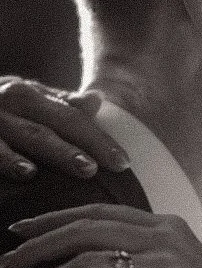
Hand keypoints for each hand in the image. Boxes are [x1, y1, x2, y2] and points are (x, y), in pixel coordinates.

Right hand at [0, 77, 129, 178]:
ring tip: (75, 169)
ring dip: (49, 154)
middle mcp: (7, 102)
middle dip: (76, 148)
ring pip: (21, 137)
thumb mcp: (26, 99)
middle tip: (100, 168)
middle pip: (50, 127)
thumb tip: (95, 101)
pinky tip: (24, 173)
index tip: (124, 163)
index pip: (71, 117)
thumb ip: (59, 105)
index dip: (98, 139)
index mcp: (28, 94)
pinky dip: (6, 160)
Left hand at [0, 203, 201, 267]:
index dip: (53, 219)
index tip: (17, 230)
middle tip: (2, 263)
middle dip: (37, 246)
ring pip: (91, 264)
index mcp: (168, 227)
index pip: (98, 212)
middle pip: (87, 231)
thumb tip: (98, 262)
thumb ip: (147, 259)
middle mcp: (168, 239)